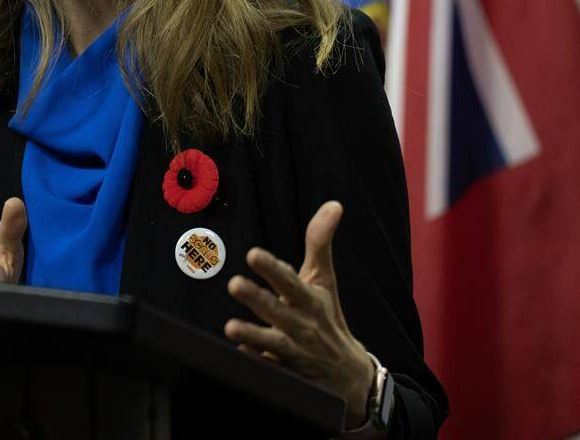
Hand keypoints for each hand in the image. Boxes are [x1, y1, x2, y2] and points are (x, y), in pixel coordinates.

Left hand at [224, 201, 376, 427]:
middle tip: (234, 284)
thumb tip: (333, 205)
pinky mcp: (285, 375)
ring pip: (272, 345)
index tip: (254, 255)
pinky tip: (238, 353)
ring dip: (252, 335)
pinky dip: (256, 362)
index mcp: (310, 301)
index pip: (291, 282)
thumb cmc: (328, 318)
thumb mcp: (324, 280)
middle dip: (257, 299)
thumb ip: (320, 243)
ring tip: (231, 327)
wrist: (348, 375)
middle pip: (278, 312)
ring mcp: (294, 353)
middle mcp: (302, 326)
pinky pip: (269, 370)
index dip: (273, 269)